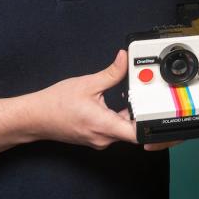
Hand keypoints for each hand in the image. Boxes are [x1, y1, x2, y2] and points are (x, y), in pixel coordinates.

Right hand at [25, 51, 173, 150]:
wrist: (34, 117)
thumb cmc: (55, 104)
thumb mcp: (87, 83)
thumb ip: (111, 72)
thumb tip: (124, 59)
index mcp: (104, 125)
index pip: (138, 135)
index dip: (153, 130)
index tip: (164, 121)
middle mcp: (103, 137)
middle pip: (133, 129)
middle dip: (142, 113)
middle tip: (149, 97)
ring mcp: (98, 139)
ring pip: (123, 129)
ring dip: (129, 114)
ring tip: (131, 96)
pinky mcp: (94, 136)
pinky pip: (113, 128)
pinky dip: (118, 117)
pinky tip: (116, 103)